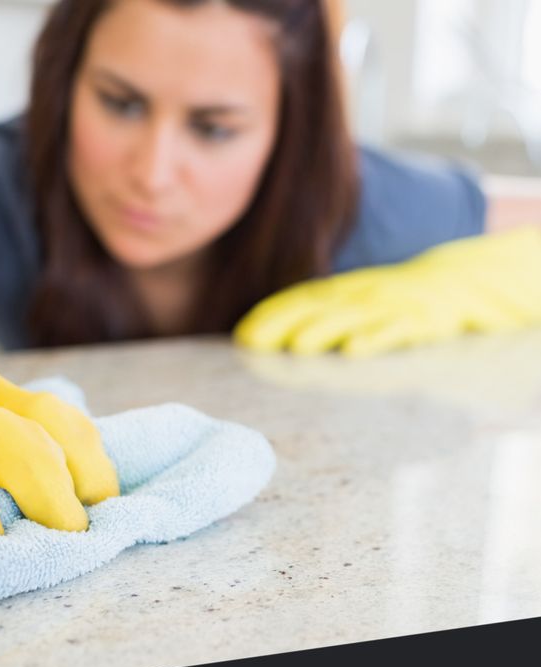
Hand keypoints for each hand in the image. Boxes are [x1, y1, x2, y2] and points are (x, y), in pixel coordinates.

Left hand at [234, 228, 540, 356]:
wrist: (458, 281)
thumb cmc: (393, 299)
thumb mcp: (351, 301)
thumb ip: (311, 315)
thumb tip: (255, 336)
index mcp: (344, 291)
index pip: (301, 300)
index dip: (272, 316)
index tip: (243, 335)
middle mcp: (363, 296)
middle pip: (320, 309)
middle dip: (287, 325)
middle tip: (257, 342)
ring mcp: (393, 307)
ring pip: (353, 319)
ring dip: (324, 332)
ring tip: (297, 346)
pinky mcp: (421, 321)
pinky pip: (396, 331)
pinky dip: (375, 339)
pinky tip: (354, 351)